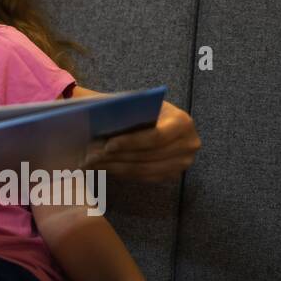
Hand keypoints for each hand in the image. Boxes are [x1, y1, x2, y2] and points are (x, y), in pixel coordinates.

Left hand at [83, 98, 200, 181]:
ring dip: (116, 166)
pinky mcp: (173, 174)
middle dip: (118, 156)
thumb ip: (124, 107)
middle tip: (91, 156)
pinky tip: (104, 167)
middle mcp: (188, 144)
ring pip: (144, 170)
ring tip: (92, 162)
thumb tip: (96, 112)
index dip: (131, 142)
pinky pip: (145, 177)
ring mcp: (183, 162)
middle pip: (149, 156)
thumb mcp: (138, 102)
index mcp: (182, 122)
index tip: (107, 145)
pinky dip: (123, 172)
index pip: (156, 137)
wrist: (161, 119)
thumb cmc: (145, 108)